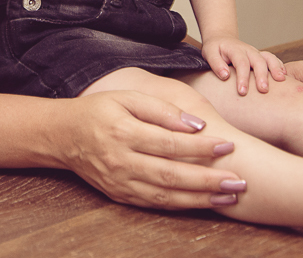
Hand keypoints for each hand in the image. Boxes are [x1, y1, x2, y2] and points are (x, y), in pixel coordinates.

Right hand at [48, 90, 245, 209]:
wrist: (63, 136)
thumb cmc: (98, 110)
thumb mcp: (126, 97)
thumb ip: (161, 109)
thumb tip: (195, 125)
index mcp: (123, 132)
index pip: (169, 143)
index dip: (200, 147)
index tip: (228, 145)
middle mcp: (121, 162)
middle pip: (171, 175)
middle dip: (208, 180)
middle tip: (239, 181)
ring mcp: (120, 183)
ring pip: (165, 196)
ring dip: (200, 199)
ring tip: (229, 196)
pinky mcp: (120, 195)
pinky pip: (155, 204)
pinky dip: (181, 205)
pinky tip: (204, 202)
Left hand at [201, 36, 285, 94]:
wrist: (222, 39)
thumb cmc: (215, 49)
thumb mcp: (209, 53)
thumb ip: (216, 64)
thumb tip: (225, 76)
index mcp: (235, 49)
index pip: (241, 63)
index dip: (243, 78)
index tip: (242, 92)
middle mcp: (248, 50)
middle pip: (258, 61)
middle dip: (262, 75)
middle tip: (263, 90)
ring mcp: (256, 53)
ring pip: (268, 58)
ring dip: (275, 69)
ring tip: (280, 80)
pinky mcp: (261, 57)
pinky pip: (273, 59)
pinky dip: (280, 66)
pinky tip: (284, 76)